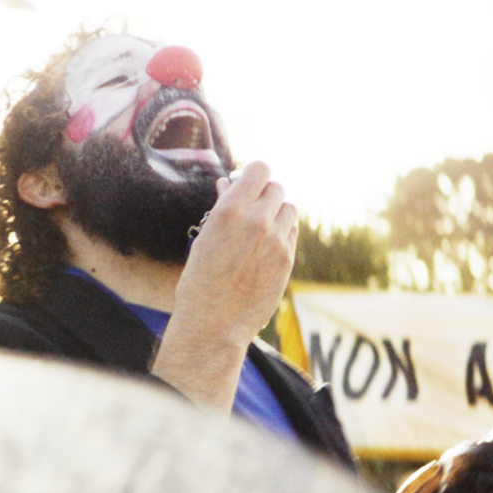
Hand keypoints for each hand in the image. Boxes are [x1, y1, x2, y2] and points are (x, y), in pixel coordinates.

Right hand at [154, 162, 297, 409]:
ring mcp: (277, 241)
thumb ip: (222, 206)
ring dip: (277, 212)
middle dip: (264, 194)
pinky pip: (292, 232)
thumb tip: (229, 183)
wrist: (214, 323)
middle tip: (251, 208)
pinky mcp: (287, 260)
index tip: (247, 183)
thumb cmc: (200, 279)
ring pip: (289, 209)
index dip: (254, 174)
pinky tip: (266, 246)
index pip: (260, 169)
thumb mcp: (204, 237)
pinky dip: (282, 232)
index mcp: (231, 210)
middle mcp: (258, 221)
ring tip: (260, 227)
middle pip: (276, 188)